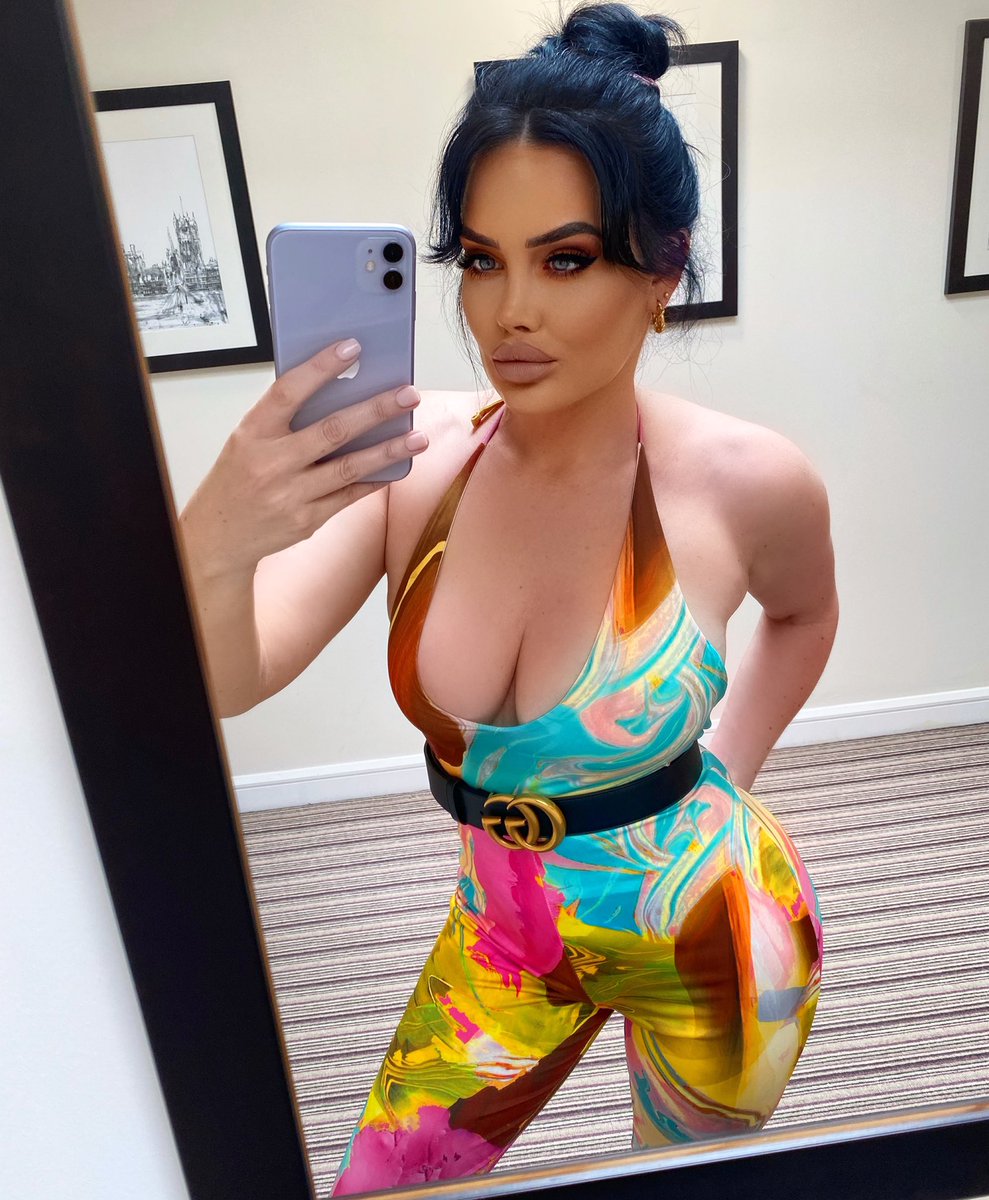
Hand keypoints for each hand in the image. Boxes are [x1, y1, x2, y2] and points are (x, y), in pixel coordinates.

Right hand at [179, 339, 425, 576]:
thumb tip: (340, 390)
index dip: (320, 368)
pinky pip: (350, 495)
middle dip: (376, 410)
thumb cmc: (239, 478)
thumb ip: (285, 419)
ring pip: (349, 467)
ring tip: (419, 436)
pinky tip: (398, 466)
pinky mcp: (307, 520)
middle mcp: (272, 463)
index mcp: (253, 433)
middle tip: (409, 394)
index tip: (352, 348)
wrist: (220, 536)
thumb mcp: (248, 441)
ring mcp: (291, 495)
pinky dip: (375, 479)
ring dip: (389, 450)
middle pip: (332, 430)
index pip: (289, 392)